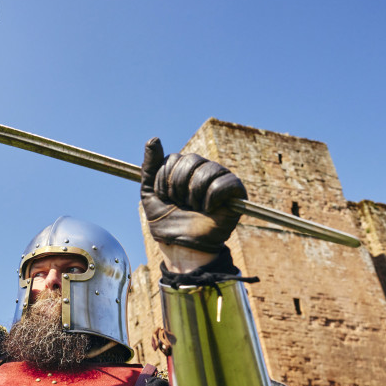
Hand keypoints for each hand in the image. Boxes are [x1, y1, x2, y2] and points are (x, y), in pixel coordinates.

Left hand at [140, 137, 246, 255]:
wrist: (180, 246)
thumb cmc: (166, 221)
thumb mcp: (150, 193)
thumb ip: (150, 166)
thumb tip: (153, 139)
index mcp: (184, 168)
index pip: (174, 158)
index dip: (165, 181)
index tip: (166, 197)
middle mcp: (203, 169)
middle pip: (190, 160)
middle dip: (179, 187)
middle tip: (181, 204)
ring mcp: (220, 178)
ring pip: (207, 170)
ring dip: (194, 195)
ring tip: (194, 208)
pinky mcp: (236, 192)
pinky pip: (224, 182)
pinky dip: (212, 198)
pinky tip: (209, 210)